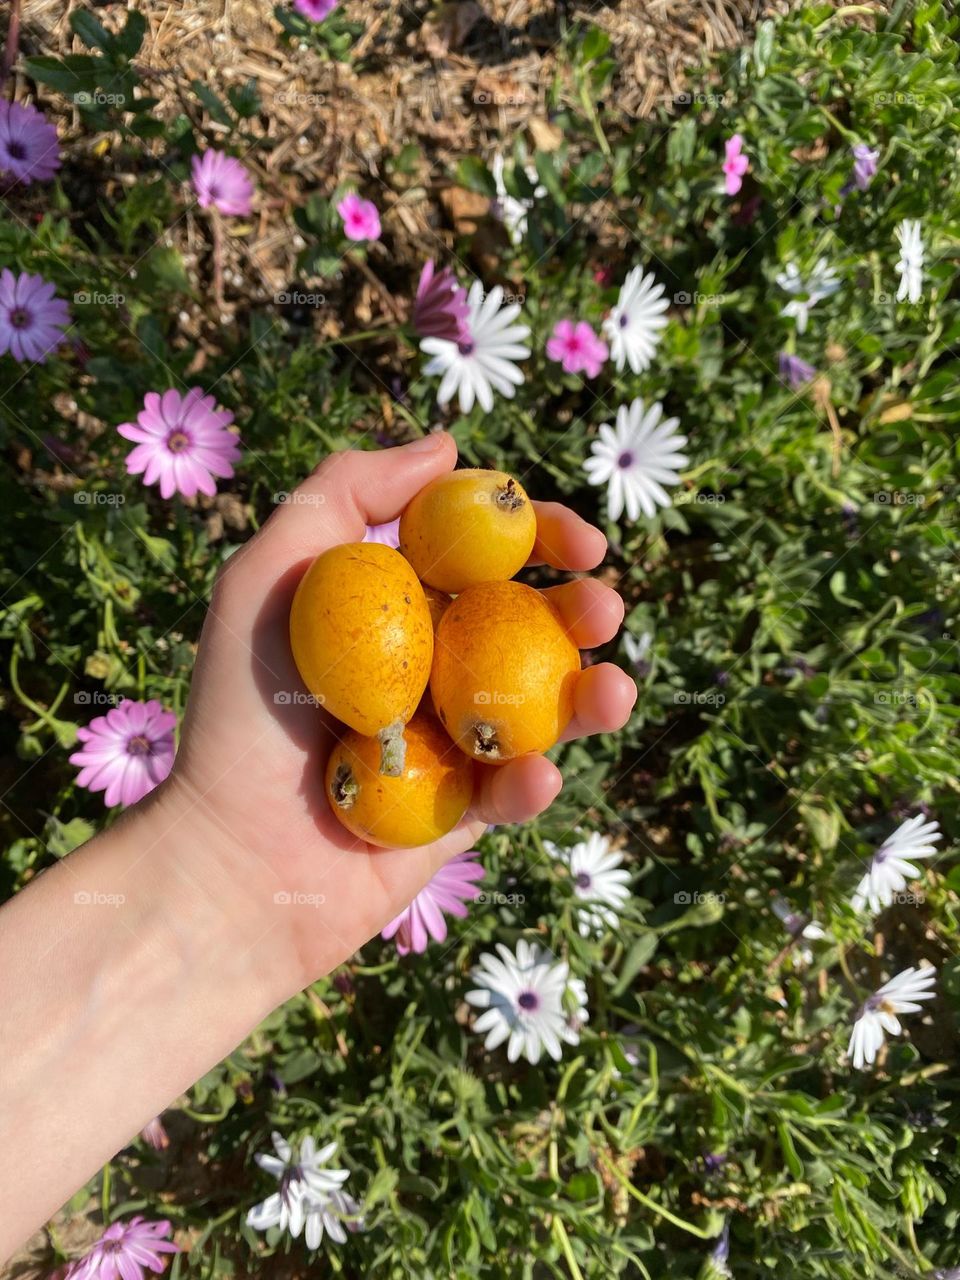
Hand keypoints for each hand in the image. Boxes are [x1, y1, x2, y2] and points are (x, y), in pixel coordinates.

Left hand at [163, 432, 635, 997]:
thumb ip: (343, 494)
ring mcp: (454, 739)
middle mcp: (432, 666)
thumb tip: (446, 446)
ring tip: (611, 691)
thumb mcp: (268, 577)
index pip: (484, 554)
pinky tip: (533, 776)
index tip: (579, 540)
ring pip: (546, 705)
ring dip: (592, 694)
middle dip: (581, 609)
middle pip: (531, 623)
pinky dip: (534, 781)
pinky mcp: (464, 812)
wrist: (231, 858)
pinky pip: (517, 789)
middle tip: (603, 606)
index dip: (539, 536)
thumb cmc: (240, 714)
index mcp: (396, 606)